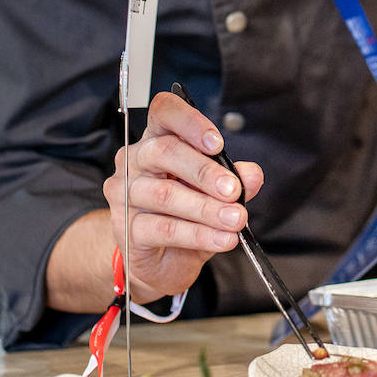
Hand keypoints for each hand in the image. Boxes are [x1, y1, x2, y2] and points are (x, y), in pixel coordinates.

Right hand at [103, 90, 262, 300]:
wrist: (161, 263)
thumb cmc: (185, 217)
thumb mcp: (216, 195)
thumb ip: (234, 180)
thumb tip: (252, 174)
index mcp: (157, 140)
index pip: (164, 112)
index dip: (190, 122)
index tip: (217, 144)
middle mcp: (135, 160)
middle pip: (164, 151)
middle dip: (205, 171)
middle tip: (234, 190)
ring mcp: (125, 194)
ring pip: (165, 194)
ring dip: (206, 208)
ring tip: (234, 219)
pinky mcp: (126, 228)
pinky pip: (164, 228)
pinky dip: (198, 235)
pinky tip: (222, 239)